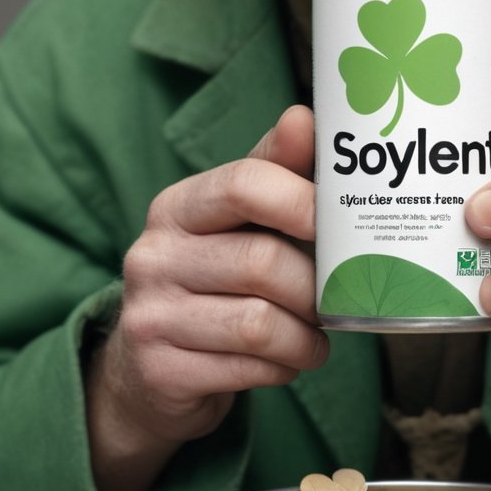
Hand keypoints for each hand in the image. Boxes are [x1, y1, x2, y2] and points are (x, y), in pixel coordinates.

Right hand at [85, 105, 325, 490]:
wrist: (146, 370)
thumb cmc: (213, 277)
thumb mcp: (237, 221)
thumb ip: (275, 170)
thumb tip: (305, 117)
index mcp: (177, 206)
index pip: (244, 183)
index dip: (303, 200)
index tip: (344, 222)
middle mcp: (153, 255)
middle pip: (262, 261)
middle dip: (315, 286)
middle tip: (339, 297)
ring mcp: (150, 316)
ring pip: (260, 323)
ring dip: (306, 336)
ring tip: (317, 336)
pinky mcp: (160, 372)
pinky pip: (249, 369)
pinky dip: (283, 367)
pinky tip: (285, 360)